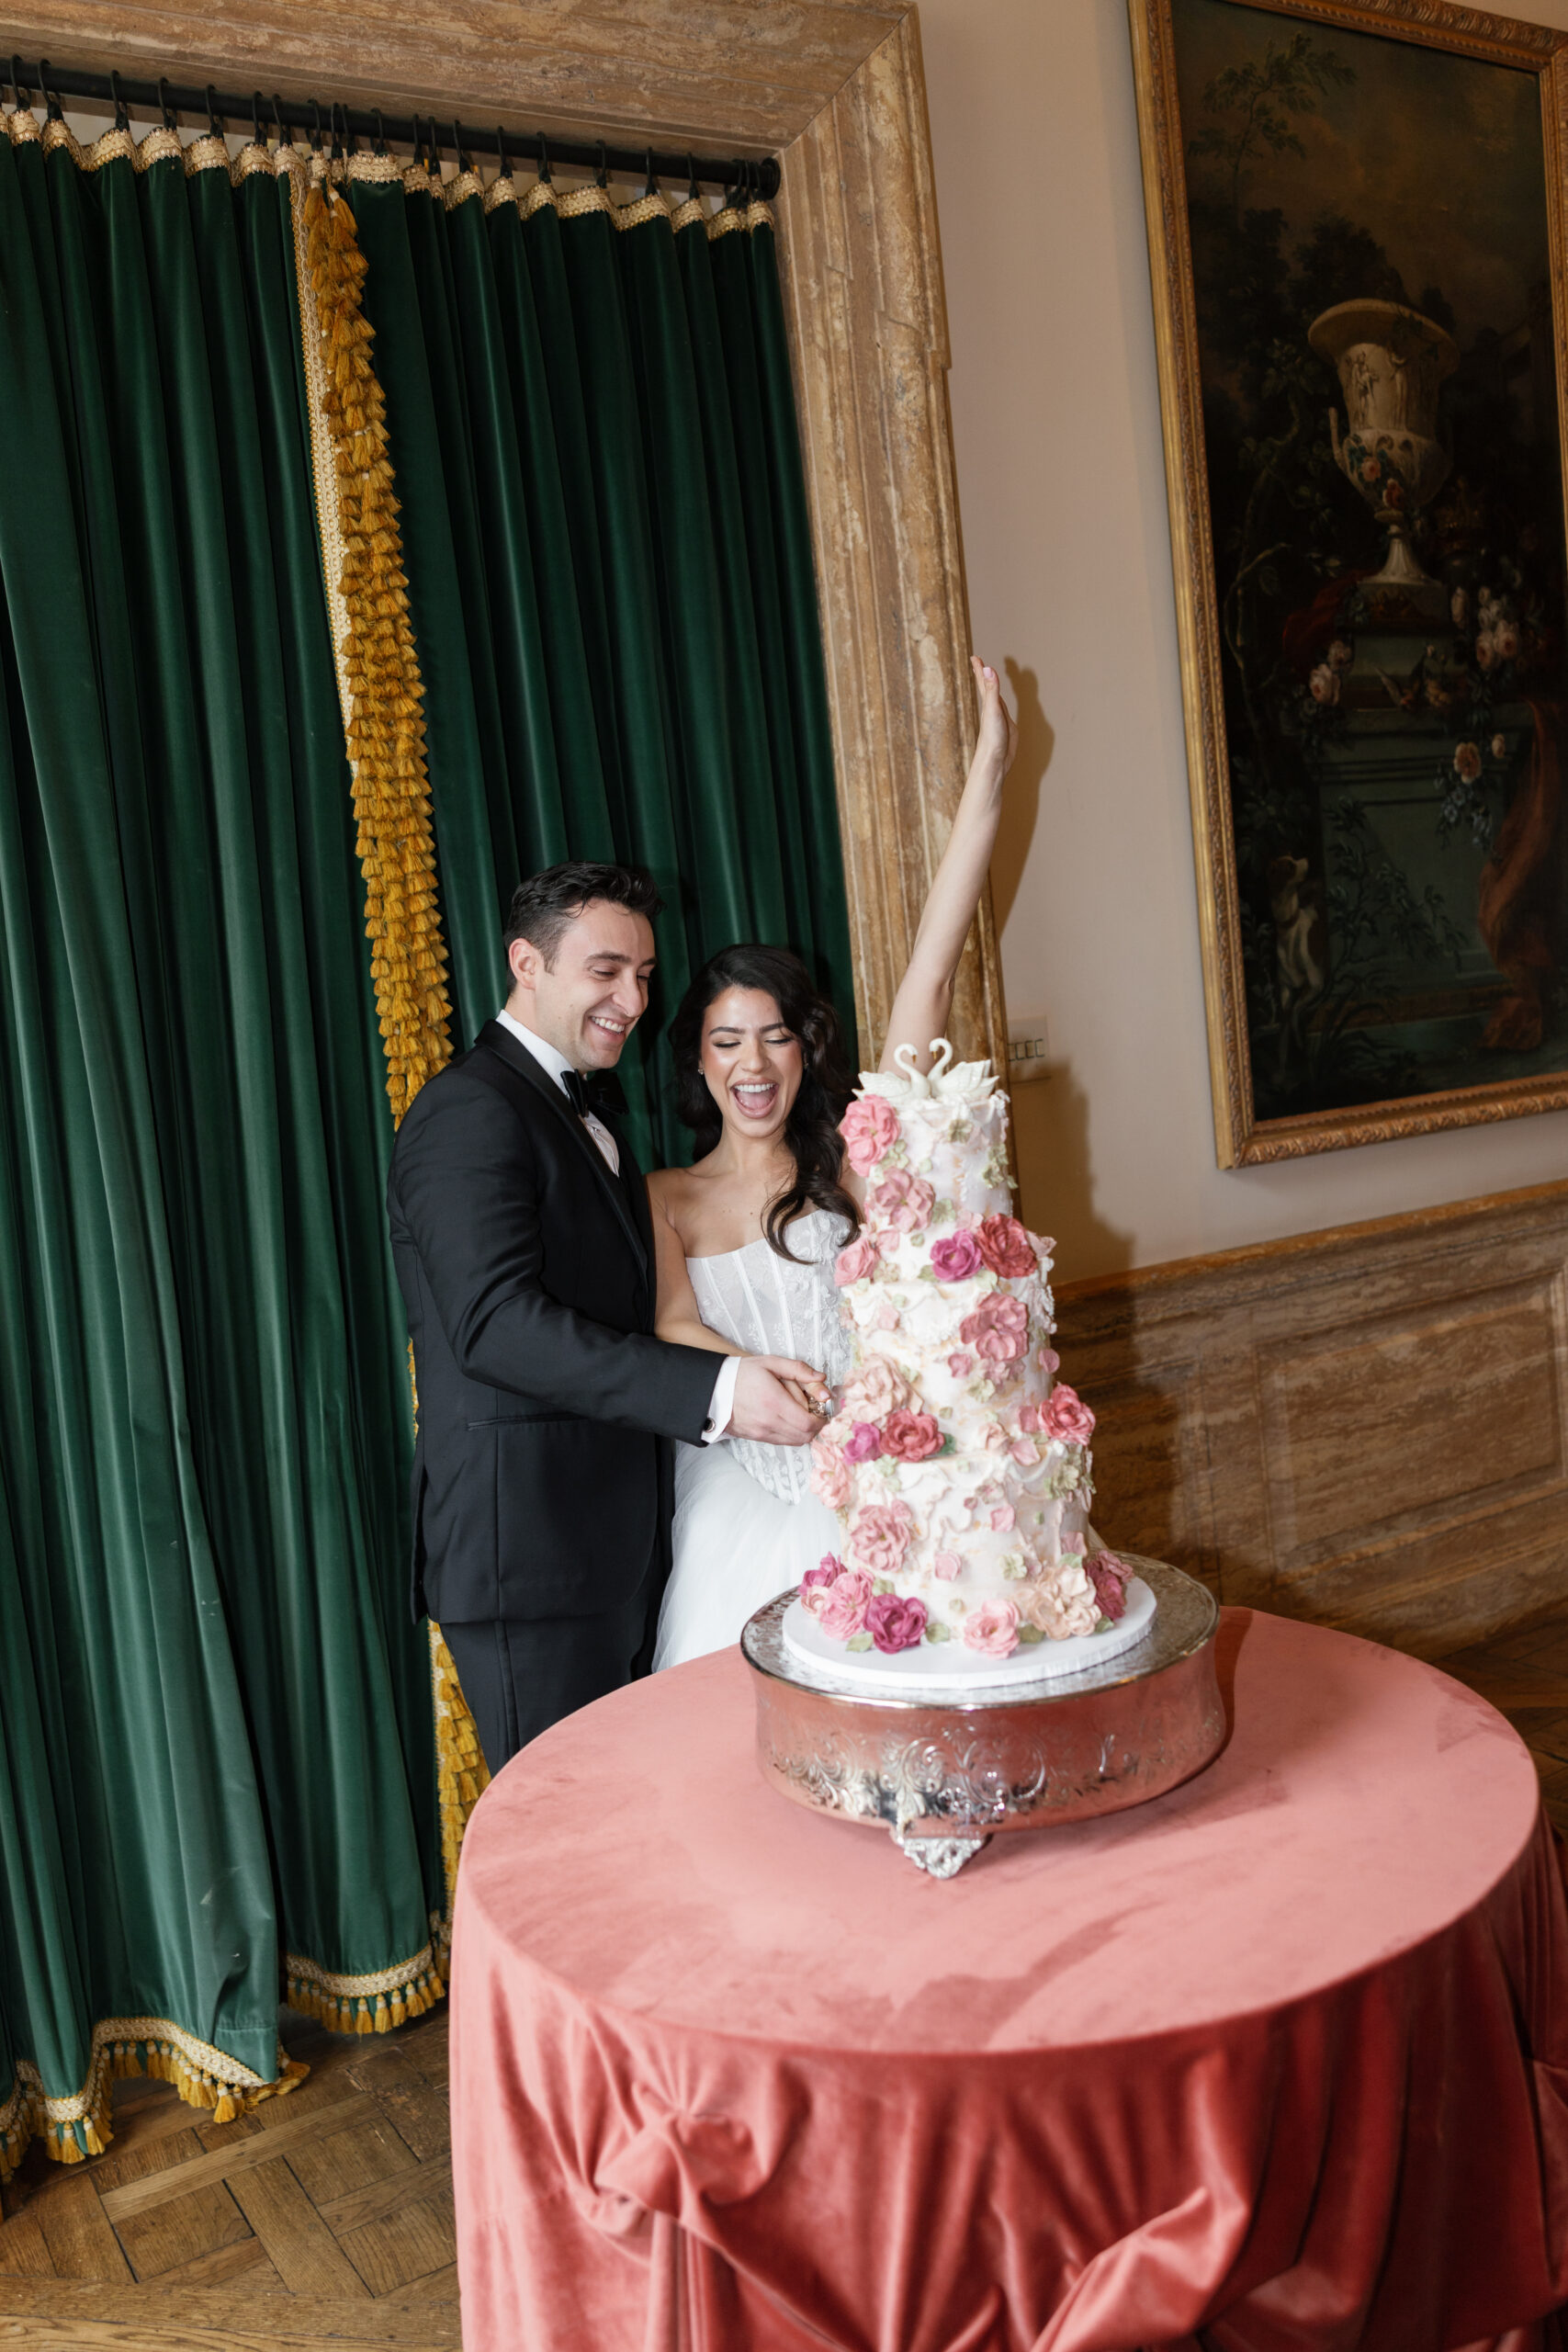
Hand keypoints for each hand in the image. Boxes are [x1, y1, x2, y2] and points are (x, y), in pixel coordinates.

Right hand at [730, 1355, 824, 1445]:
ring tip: (800, 1414)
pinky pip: (782, 1441)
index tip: (822, 1410)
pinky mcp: (756, 1437)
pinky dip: (791, 1434)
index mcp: (774, 1401)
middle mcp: (768, 1421)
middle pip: (805, 1436)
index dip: (821, 1419)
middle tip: (814, 1412)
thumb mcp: (771, 1362)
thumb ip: (798, 1369)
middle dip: (815, 1426)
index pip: (808, 1423)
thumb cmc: (742, 1374)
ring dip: (804, 1431)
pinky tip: (788, 1419)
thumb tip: (821, 1378)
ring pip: (795, 1441)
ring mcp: (761, 1432)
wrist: (715, 1388)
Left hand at [970, 654, 1016, 777]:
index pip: (982, 682)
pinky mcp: (1007, 728)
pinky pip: (1005, 712)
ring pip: (996, 699)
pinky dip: (1003, 705)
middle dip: (984, 675)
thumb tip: (987, 669)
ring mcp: (999, 719)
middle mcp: (992, 709)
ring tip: (991, 681)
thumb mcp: (993, 710)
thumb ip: (991, 690)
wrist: (995, 762)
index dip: (979, 669)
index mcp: (988, 703)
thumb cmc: (992, 738)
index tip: (974, 657)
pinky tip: (1002, 707)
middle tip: (980, 663)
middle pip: (987, 688)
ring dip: (993, 689)